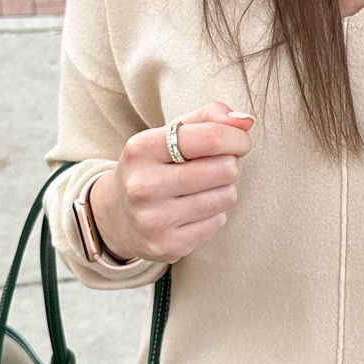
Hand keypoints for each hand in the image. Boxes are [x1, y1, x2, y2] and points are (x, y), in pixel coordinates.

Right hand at [90, 102, 253, 265]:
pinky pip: (218, 222)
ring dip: (223, 189)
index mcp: (142, 149)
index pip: (210, 138)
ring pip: (226, 196)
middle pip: (225, 169)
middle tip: (214, 166)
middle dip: (229, 164)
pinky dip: (214, 214)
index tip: (239, 141)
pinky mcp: (168, 246)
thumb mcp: (168, 134)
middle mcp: (143, 185)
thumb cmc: (154, 166)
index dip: (236, 137)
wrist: (116, 216)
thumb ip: (208, 118)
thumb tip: (246, 121)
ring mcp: (154, 220)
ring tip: (201, 188)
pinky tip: (192, 210)